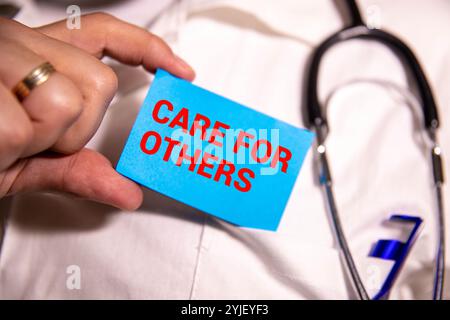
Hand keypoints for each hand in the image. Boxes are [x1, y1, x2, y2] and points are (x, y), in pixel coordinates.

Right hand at [0, 13, 194, 209]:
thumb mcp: (26, 161)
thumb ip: (77, 169)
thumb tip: (128, 193)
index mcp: (36, 56)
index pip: (104, 34)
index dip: (147, 48)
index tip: (179, 70)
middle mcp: (18, 43)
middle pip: (99, 82)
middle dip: (77, 127)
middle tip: (35, 137)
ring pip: (68, 96)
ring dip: (44, 136)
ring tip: (5, 136)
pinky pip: (26, 124)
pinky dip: (9, 148)